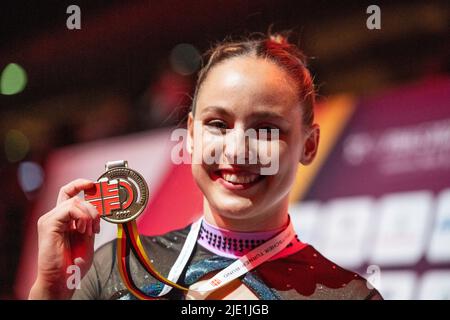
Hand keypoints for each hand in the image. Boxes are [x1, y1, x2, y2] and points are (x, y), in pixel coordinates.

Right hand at [29, 179, 99, 298]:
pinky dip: (82, 217)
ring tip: (89, 232)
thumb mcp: (88, 237)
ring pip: (75, 201)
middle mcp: (55, 216)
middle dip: (92, 207)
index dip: (81, 184)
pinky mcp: (49, 224)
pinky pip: (70, 209)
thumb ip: (91, 221)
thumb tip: (99, 209)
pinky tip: (83, 230)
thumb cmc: (73, 263)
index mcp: (64, 219)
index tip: (94, 185)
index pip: (69, 193)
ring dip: (89, 216)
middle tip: (96, 225)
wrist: (62, 280)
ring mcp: (50, 219)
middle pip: (75, 195)